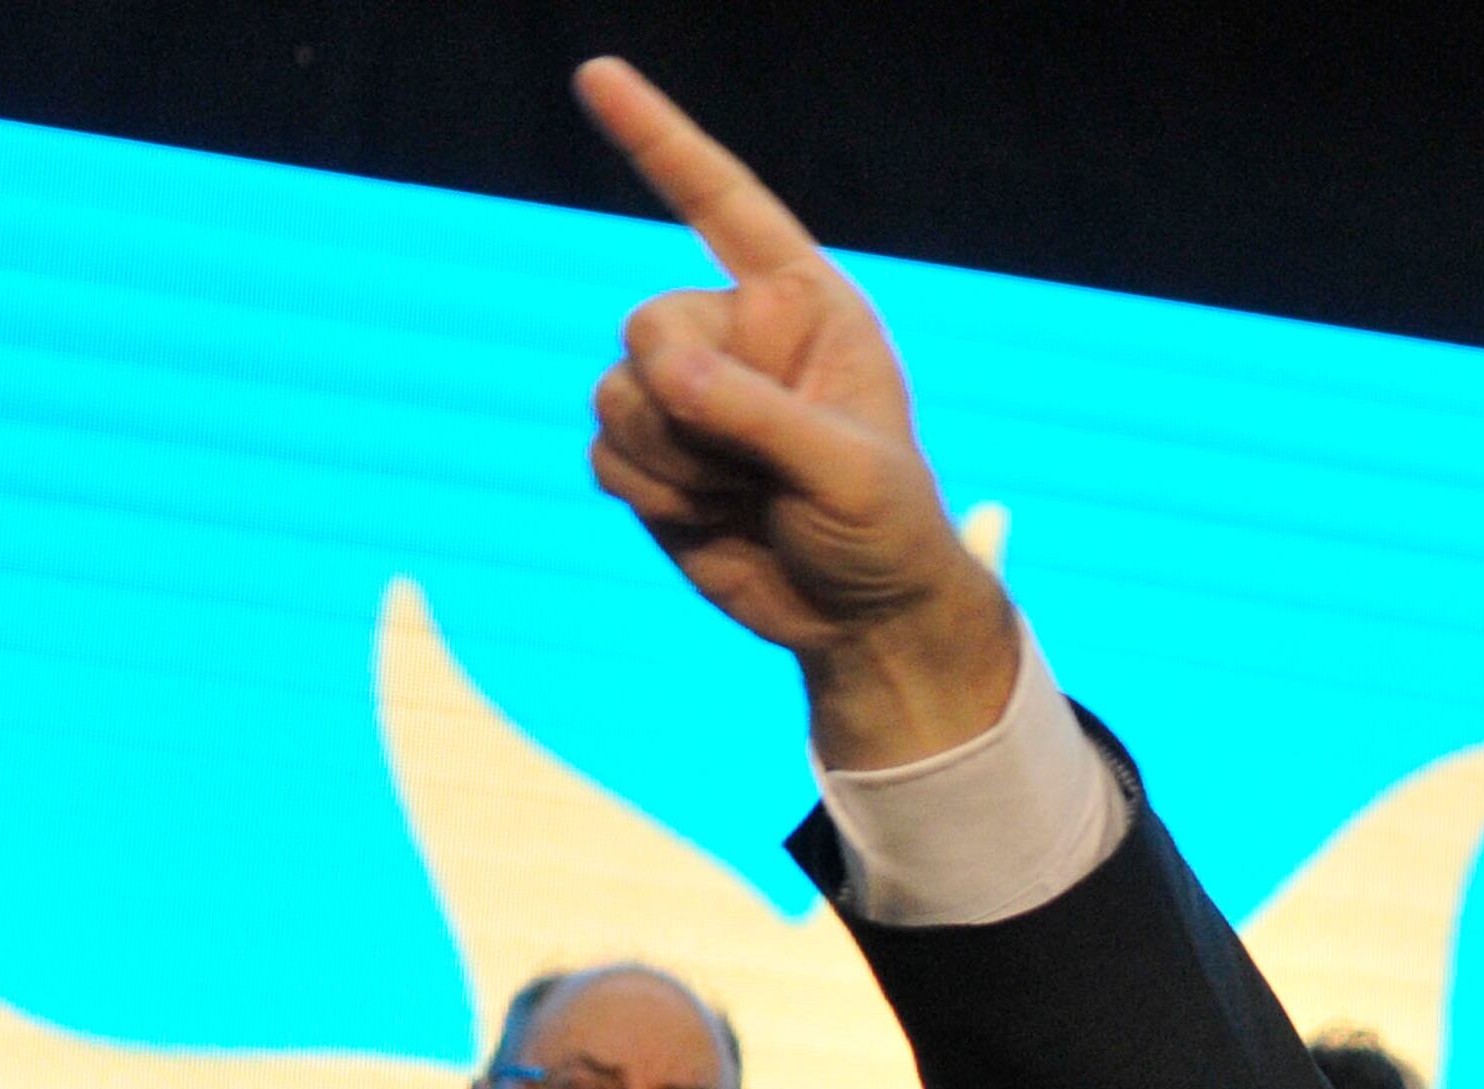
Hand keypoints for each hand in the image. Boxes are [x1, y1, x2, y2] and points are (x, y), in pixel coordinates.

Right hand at [571, 58, 1019, 765]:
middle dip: (687, 402)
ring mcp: (688, 395)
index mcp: (804, 306)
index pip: (723, 204)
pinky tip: (712, 519)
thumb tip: (663, 374)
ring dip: (674, 462)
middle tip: (755, 466)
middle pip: (649, 322)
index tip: (598, 75)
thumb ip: (757, 414)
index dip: (659, 139)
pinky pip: (605, 453)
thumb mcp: (847, 469)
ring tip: (747, 496)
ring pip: (616, 393)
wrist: (861, 618)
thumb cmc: (885, 528)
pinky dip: (652, 494)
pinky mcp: (653, 456)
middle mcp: (739, 336)